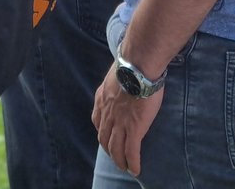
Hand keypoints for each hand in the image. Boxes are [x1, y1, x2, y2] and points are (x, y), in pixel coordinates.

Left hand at [92, 62, 163, 177]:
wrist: (137, 67)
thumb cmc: (131, 65)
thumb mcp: (116, 73)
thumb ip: (117, 82)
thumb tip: (125, 78)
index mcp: (103, 99)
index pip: (97, 120)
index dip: (102, 131)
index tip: (107, 136)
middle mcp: (107, 113)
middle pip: (104, 138)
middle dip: (109, 150)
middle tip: (116, 157)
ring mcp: (119, 122)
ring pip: (116, 149)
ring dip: (119, 161)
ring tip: (125, 167)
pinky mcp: (134, 129)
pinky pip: (131, 151)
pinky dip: (133, 163)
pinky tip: (136, 169)